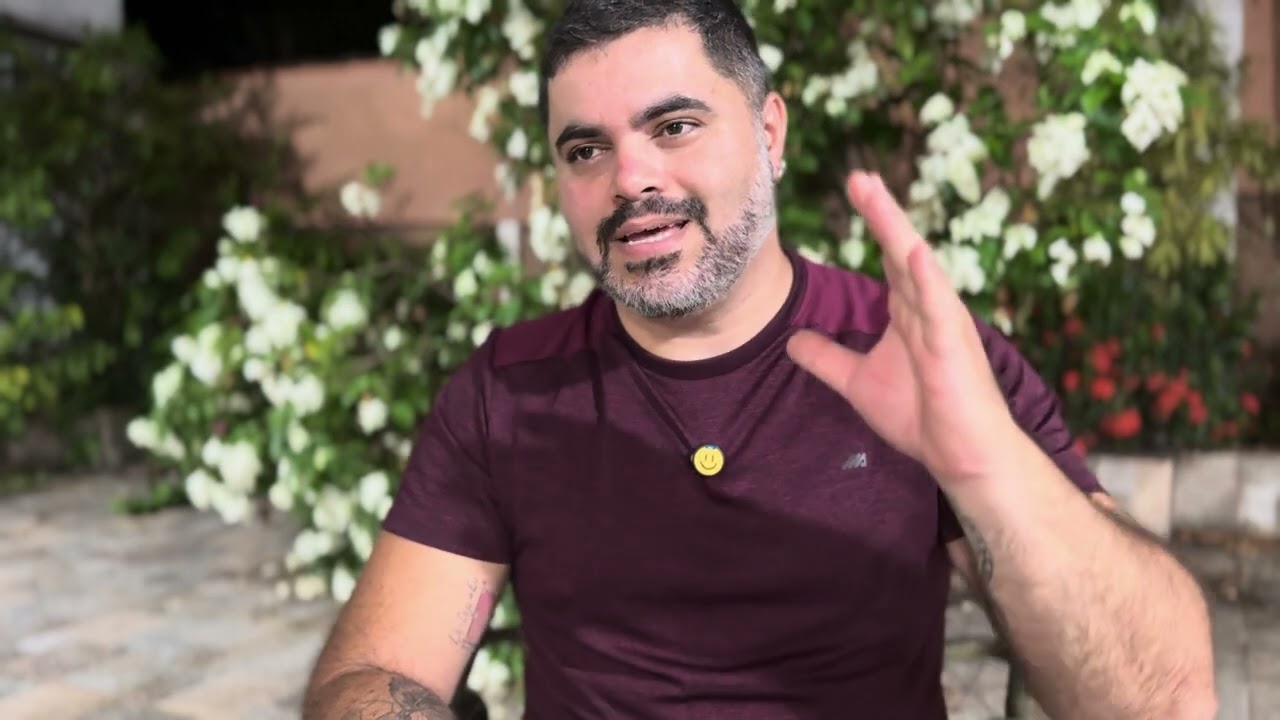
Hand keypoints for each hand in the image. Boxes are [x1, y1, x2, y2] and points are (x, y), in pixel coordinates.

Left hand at [786, 172, 1017, 485]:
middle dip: (881, 213)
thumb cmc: (922, 417)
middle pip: (902, 251)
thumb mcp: (858, 382)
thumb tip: (792, 341)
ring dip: (896, 230)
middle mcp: (929, 309)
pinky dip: (927, 279)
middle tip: (858, 177)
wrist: (961, 456)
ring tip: (874, 194)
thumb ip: (828, 358)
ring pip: (918, 267)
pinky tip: (915, 252)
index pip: (890, 260)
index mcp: (910, 313)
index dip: (874, 225)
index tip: (855, 189)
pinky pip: (939, 308)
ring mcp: (944, 324)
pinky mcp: (954, 347)